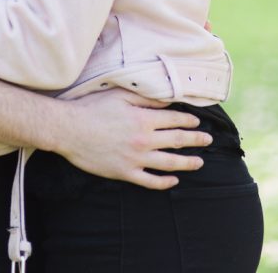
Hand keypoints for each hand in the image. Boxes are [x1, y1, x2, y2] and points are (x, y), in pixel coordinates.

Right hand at [58, 88, 211, 189]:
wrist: (70, 130)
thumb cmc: (92, 108)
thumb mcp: (119, 95)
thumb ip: (145, 97)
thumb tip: (167, 100)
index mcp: (143, 119)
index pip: (174, 120)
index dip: (188, 120)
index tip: (197, 122)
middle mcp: (143, 140)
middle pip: (176, 141)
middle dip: (195, 140)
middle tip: (208, 140)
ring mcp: (135, 159)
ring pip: (168, 163)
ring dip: (186, 163)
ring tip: (199, 162)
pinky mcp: (125, 173)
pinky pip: (150, 181)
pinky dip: (164, 182)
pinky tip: (173, 180)